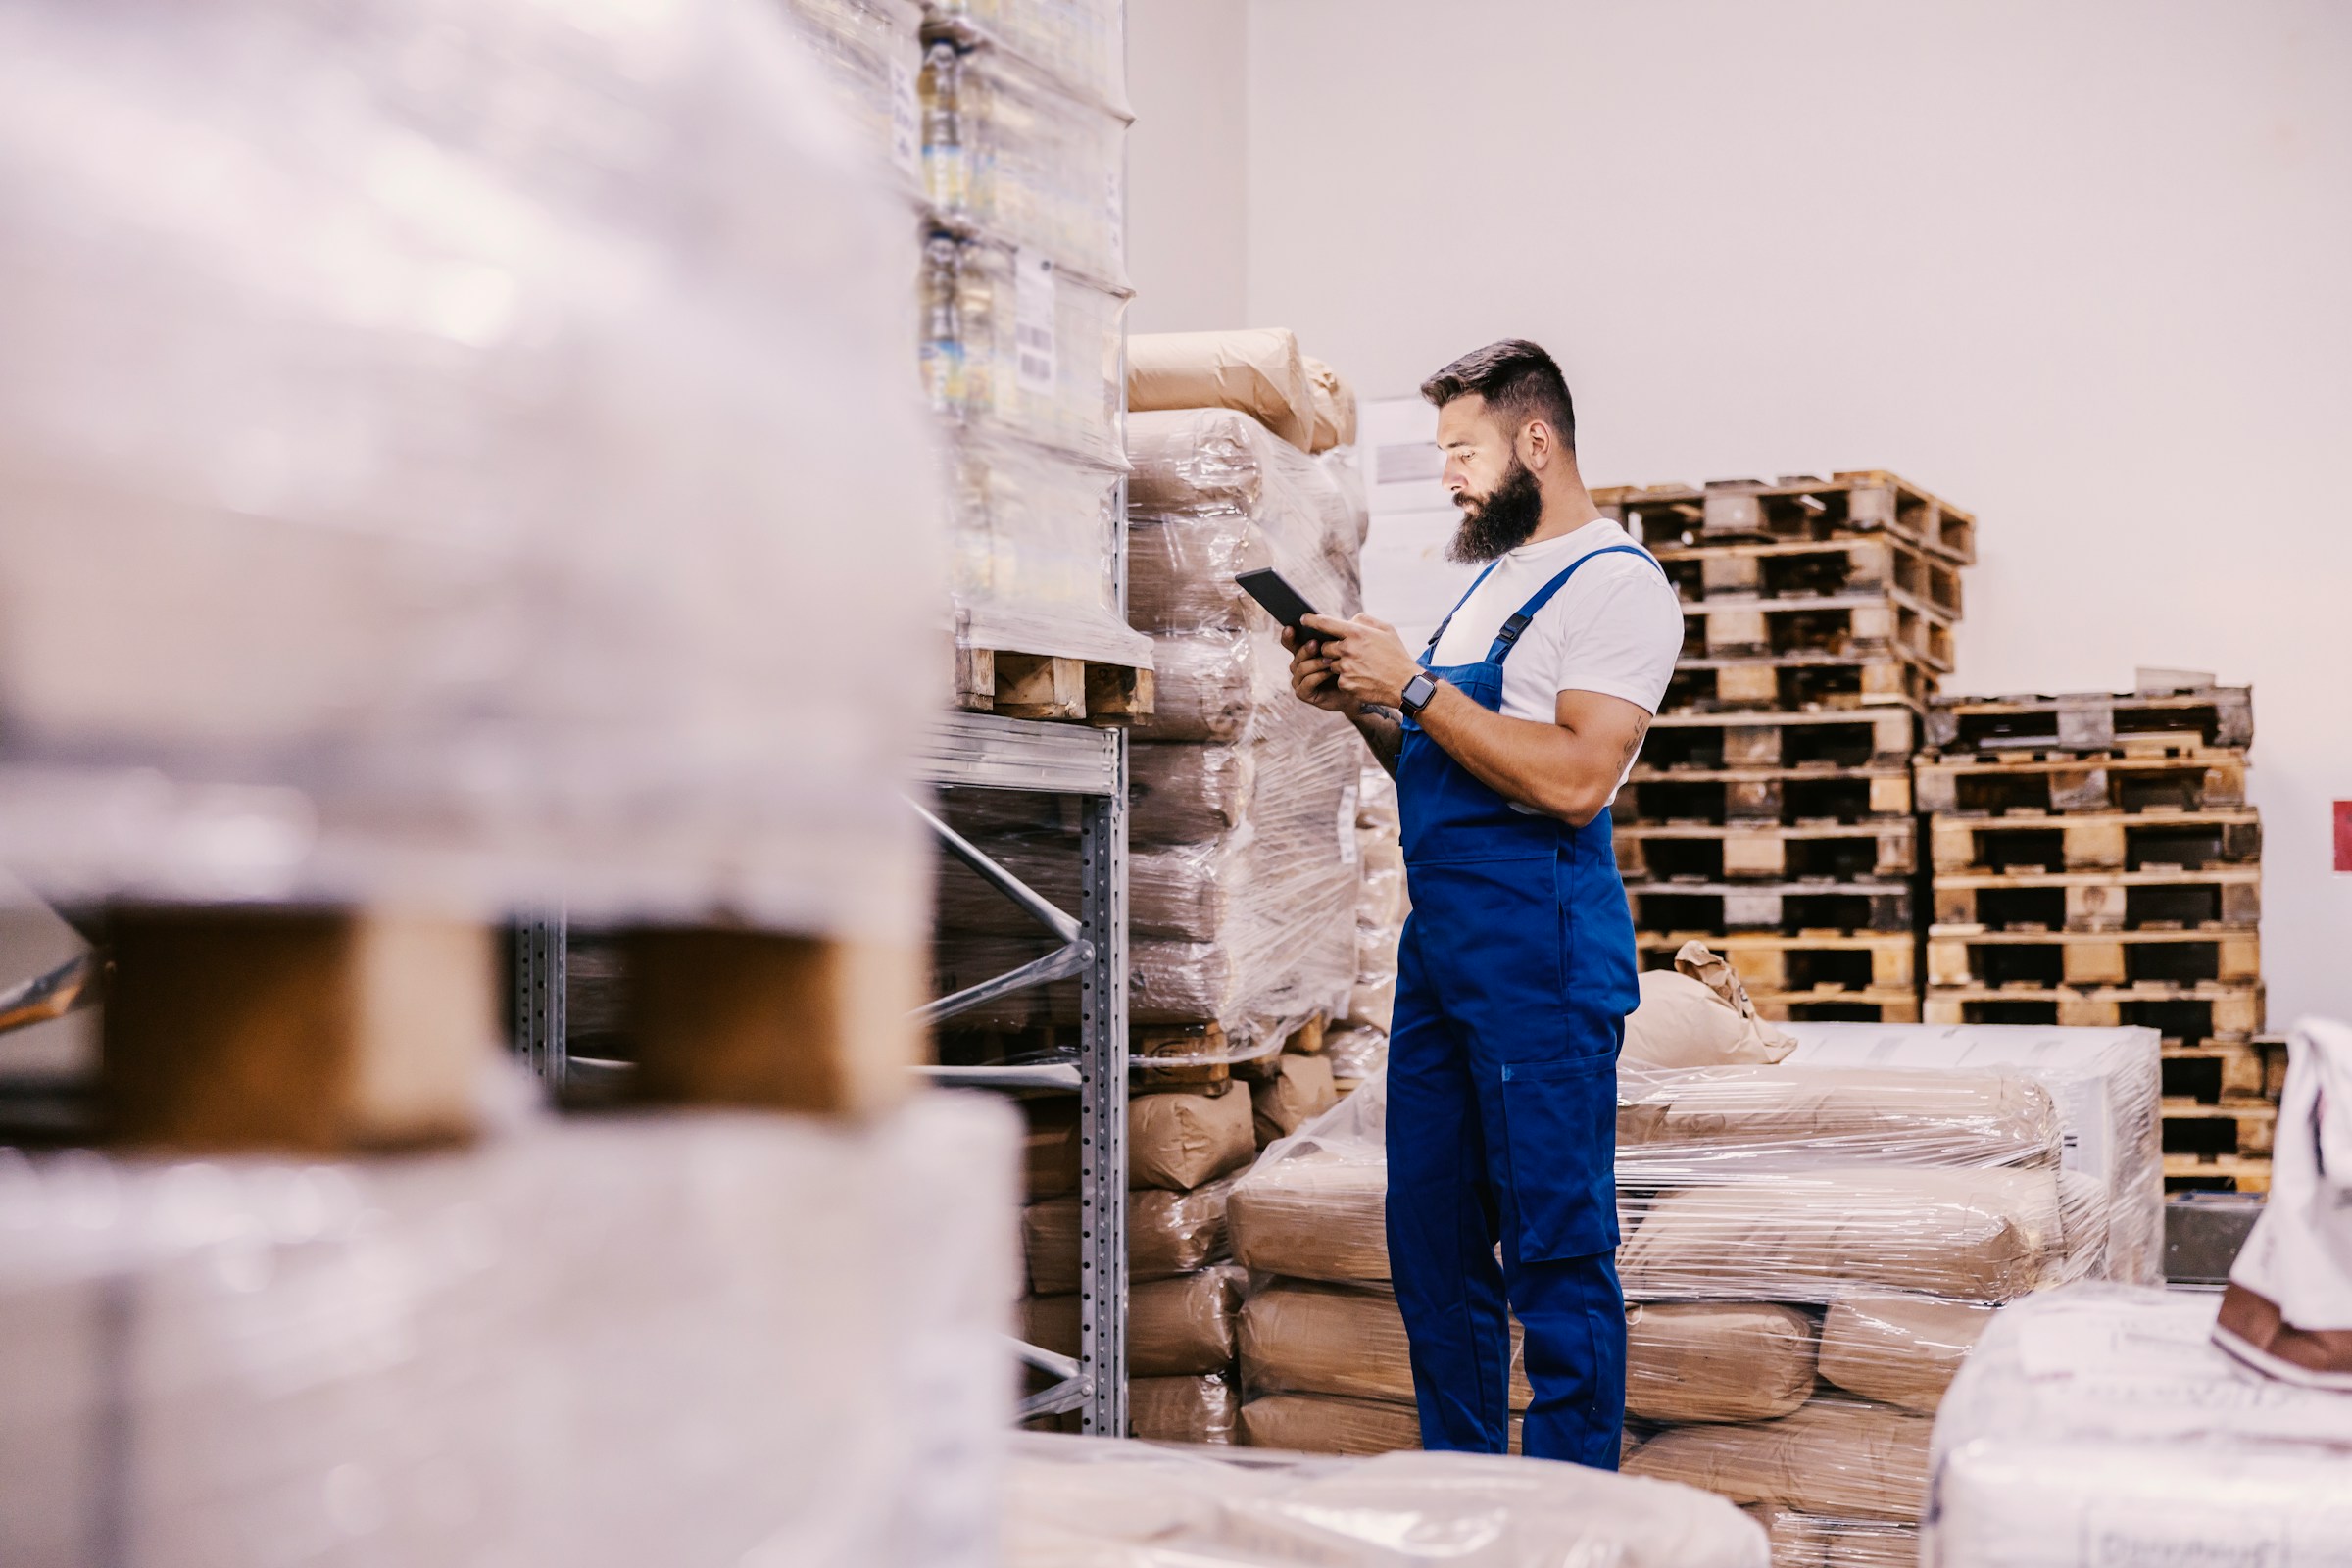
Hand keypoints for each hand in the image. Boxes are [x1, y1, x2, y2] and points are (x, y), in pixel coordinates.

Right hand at [1282, 624, 1360, 716]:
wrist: (1356, 689)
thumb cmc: (1348, 666)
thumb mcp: (1340, 648)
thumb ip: (1332, 636)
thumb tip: (1327, 620)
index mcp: (1303, 652)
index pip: (1290, 641)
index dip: (1288, 635)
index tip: (1290, 627)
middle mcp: (1297, 665)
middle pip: (1296, 654)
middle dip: (1306, 649)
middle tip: (1315, 643)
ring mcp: (1298, 680)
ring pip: (1302, 667)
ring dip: (1316, 663)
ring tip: (1331, 659)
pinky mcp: (1303, 693)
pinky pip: (1307, 682)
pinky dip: (1319, 676)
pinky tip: (1331, 671)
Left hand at [1302, 613, 1419, 708]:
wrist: (1405, 685)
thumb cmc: (1396, 655)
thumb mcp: (1386, 630)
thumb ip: (1364, 621)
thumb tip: (1348, 620)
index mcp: (1356, 633)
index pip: (1325, 623)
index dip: (1312, 620)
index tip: (1304, 619)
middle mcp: (1348, 649)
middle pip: (1325, 646)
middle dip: (1332, 649)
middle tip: (1347, 652)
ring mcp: (1345, 668)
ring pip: (1330, 663)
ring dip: (1339, 664)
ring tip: (1359, 666)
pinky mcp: (1345, 684)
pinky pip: (1338, 678)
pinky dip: (1346, 678)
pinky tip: (1361, 678)